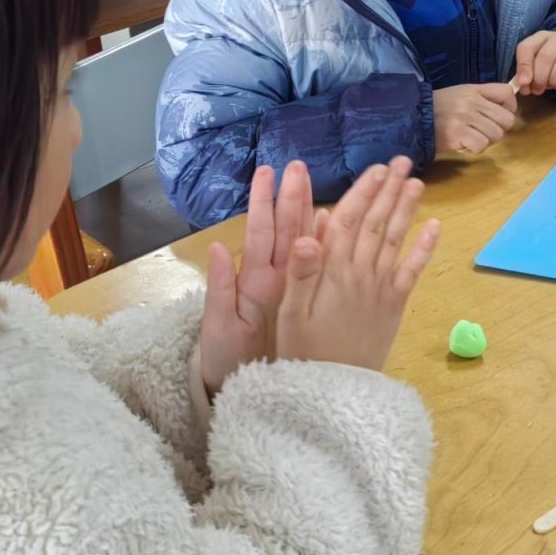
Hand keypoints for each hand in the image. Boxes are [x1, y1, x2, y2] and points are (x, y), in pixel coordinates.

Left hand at [201, 160, 313, 394]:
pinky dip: (330, 244)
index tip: (268, 172)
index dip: (264, 203)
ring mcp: (294, 287)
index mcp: (253, 279)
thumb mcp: (219, 326)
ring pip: (306, 242)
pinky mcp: (308, 301)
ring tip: (319, 184)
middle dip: (292, 196)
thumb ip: (220, 287)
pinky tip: (338, 224)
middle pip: (286, 230)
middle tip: (299, 166)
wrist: (245, 389)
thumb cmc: (226, 358)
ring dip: (311, 211)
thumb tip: (216, 246)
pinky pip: (323, 268)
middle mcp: (276, 276)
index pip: (261, 233)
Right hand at [274, 157, 439, 371]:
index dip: (364, 192)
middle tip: (401, 161)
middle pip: (377, 223)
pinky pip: (412, 272)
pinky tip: (435, 227)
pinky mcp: (395, 305)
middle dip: (389, 190)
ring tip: (417, 182)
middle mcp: (361, 273)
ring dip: (407, 209)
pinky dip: (424, 248)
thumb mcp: (291, 311)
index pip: (350, 221)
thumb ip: (301, 270)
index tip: (376, 168)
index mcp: (332, 271)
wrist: (333, 390)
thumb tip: (310, 230)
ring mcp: (381, 288)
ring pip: (395, 240)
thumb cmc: (302, 349)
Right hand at [432, 82, 518, 154]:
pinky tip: (464, 145)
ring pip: (496, 134)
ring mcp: (466, 117)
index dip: (509, 106)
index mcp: (474, 89)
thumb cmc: (437, 109)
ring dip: (486, 141)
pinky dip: (475, 149)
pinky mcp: (459, 134)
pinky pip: (482, 145)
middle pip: (506, 119)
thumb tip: (507, 108)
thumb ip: (482, 98)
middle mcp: (472, 102)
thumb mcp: (460, 94)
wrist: (412, 118)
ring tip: (472, 138)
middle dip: (498, 129)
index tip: (499, 115)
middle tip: (483, 132)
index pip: (506, 92)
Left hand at [512, 29, 555, 95]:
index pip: (527, 47)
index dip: (523, 66)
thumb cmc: (549, 64)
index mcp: (542, 36)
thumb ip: (523, 72)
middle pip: (545, 57)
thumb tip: (522, 83)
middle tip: (536, 89)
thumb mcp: (533, 64)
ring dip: (552, 82)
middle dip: (538, 78)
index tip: (523, 83)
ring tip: (549, 86)